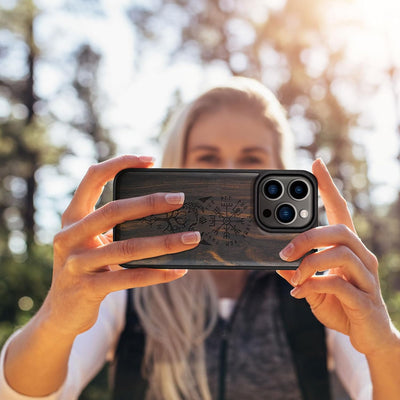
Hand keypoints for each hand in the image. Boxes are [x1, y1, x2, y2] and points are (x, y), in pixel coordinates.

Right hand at [42, 155, 199, 336]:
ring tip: (192, 237)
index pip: (93, 178)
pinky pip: (129, 278)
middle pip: (113, 211)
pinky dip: (157, 273)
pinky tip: (179, 270)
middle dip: (150, 202)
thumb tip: (163, 212)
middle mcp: (70, 236)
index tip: (150, 160)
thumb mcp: (92, 242)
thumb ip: (114, 226)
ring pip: (127, 247)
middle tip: (180, 199)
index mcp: (72, 217)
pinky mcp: (87, 288)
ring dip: (165, 242)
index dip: (119, 164)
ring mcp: (76, 263)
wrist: (60, 313)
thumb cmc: (86, 268)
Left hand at [277, 158, 397, 356]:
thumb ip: (298, 273)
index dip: (328, 187)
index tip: (316, 164)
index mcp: (348, 249)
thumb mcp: (313, 286)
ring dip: (309, 263)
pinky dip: (314, 285)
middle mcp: (362, 257)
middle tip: (284, 251)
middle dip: (308, 237)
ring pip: (341, 254)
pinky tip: (300, 292)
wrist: (368, 336)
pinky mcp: (365, 299)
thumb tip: (276, 264)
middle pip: (340, 230)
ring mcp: (366, 278)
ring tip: (293, 275)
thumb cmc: (341, 305)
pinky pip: (339, 284)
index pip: (340, 210)